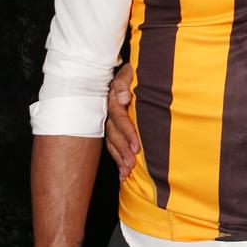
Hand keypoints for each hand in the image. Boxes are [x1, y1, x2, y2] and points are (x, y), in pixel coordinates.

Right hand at [105, 62, 138, 179]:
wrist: (132, 73)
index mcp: (113, 99)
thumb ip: (124, 83)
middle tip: (132, 164)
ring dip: (119, 158)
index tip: (137, 146)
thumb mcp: (130, 72)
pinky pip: (113, 145)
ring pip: (112, 142)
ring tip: (127, 172)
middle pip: (114, 134)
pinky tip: (123, 174)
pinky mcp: (114, 129)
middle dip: (122, 151)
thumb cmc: (134, 72)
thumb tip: (122, 99)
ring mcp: (110, 121)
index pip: (119, 118)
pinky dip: (118, 160)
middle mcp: (110, 113)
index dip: (127, 132)